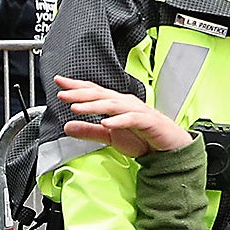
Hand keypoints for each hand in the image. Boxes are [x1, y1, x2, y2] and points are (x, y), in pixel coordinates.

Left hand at [54, 76, 192, 157]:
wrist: (170, 147)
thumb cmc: (142, 137)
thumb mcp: (109, 136)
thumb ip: (89, 131)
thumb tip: (67, 127)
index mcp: (116, 104)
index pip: (93, 91)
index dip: (76, 86)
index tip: (59, 82)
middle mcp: (125, 103)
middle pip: (100, 94)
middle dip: (80, 93)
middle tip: (62, 93)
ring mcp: (137, 111)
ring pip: (112, 105)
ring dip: (94, 105)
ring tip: (77, 108)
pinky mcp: (147, 122)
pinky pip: (131, 119)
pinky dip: (118, 121)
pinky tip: (106, 123)